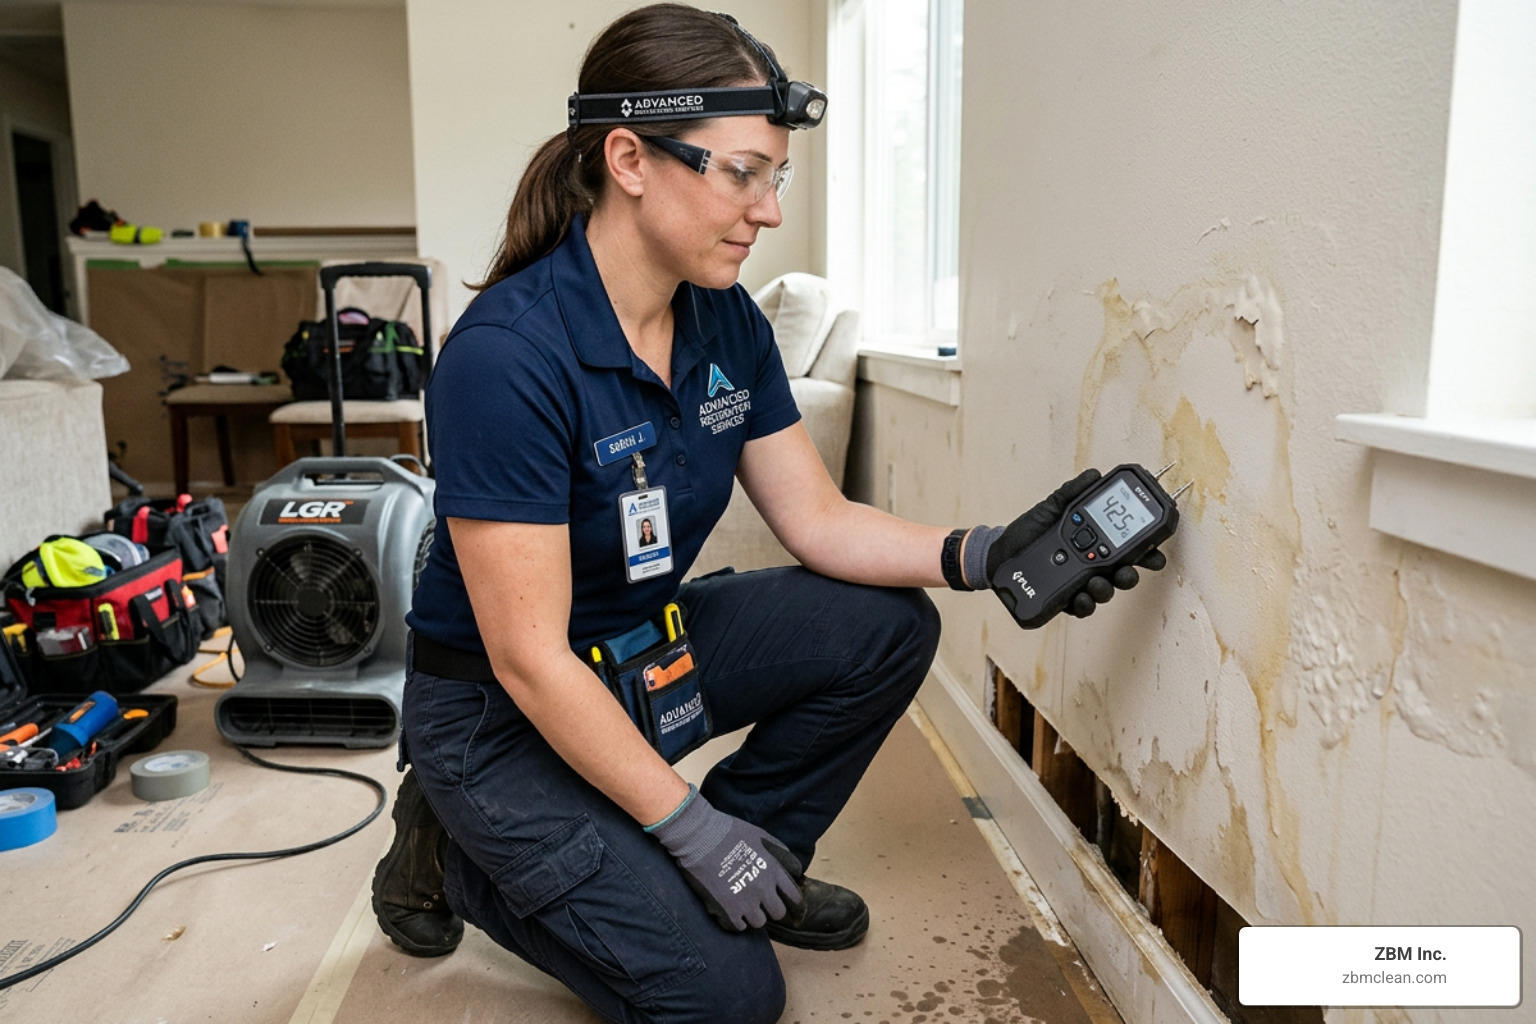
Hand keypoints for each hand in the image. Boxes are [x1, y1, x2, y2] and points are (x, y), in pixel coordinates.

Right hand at [649, 787, 803, 930]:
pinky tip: (728, 908)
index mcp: (773, 869)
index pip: (794, 896)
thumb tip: (791, 868)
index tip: (781, 898)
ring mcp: (746, 901)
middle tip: (759, 902)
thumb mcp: (761, 835)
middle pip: (778, 913)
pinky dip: (734, 920)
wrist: (700, 836)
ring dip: (751, 915)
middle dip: (770, 908)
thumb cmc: (729, 832)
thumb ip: (779, 851)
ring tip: (741, 904)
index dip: (790, 899)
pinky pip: (738, 927)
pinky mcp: (727, 910)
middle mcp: (763, 888)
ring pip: (759, 922)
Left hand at [982, 469, 1166, 618]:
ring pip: (1104, 592)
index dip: (1146, 551)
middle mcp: (1092, 566)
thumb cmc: (1028, 531)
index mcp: (1095, 543)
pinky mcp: (1063, 599)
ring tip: (1097, 582)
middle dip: (1130, 575)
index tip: (1154, 551)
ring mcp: (1079, 584)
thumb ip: (1073, 491)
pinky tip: (1080, 597)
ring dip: (1106, 590)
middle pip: (1122, 574)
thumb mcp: (1051, 507)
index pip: (1128, 548)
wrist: (998, 552)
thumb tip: (1095, 474)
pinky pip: (1080, 607)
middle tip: (1126, 572)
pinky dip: (1083, 604)